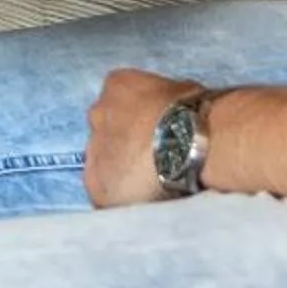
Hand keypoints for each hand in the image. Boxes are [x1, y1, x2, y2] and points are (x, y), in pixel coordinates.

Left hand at [85, 68, 205, 208]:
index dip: (136, 122)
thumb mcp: (178, 92)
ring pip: (103, 165)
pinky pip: (106, 194)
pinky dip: (122, 199)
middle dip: (123, 146)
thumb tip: (168, 113)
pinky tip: (143, 202)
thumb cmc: (192, 112)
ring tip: (150, 185)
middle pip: (106, 133)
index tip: (153, 134)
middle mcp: (96, 114)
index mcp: (117, 85)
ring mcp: (93, 150)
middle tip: (150, 160)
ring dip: (121, 173)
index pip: (118, 104)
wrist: (187, 143)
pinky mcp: (97, 184)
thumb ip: (161, 102)